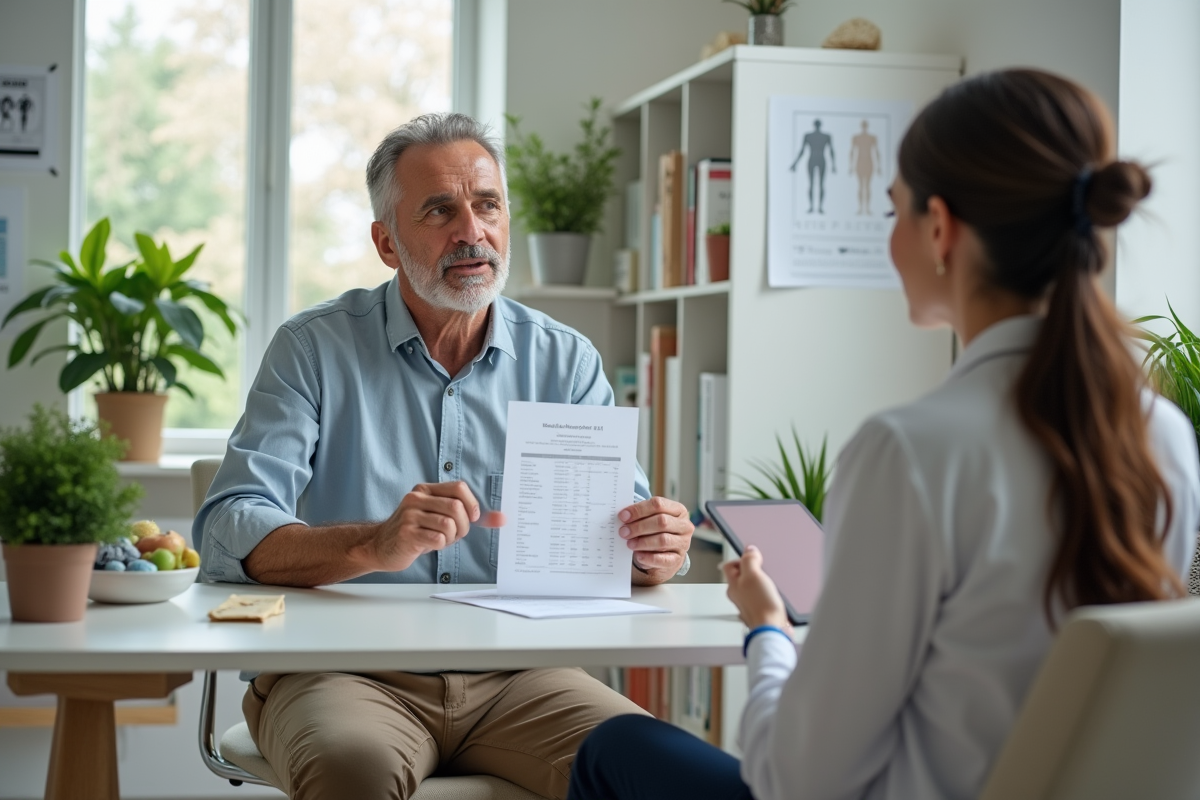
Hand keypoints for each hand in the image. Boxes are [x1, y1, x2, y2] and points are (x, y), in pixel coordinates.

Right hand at [371, 481, 505, 571]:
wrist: (380, 547)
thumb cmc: (415, 532)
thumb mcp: (439, 517)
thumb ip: (467, 515)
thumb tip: (501, 519)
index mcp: (425, 490)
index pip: (459, 488)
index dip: (472, 505)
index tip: (472, 518)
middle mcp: (416, 499)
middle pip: (457, 507)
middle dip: (463, 526)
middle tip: (455, 534)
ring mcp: (409, 516)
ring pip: (449, 524)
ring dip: (451, 538)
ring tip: (440, 539)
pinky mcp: (406, 534)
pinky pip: (438, 539)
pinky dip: (440, 545)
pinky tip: (429, 545)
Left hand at [618, 496, 692, 584]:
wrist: (664, 555)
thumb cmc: (655, 532)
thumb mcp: (651, 519)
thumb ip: (640, 516)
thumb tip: (623, 516)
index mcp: (678, 510)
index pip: (658, 504)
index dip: (639, 509)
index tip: (623, 516)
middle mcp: (684, 526)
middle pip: (662, 522)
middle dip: (639, 526)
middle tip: (623, 532)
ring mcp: (683, 543)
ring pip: (663, 540)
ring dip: (642, 542)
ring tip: (629, 544)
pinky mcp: (677, 560)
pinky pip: (663, 559)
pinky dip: (648, 557)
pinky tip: (638, 555)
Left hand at [722, 545, 791, 632]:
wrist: (771, 628)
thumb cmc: (761, 605)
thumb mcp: (754, 575)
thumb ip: (749, 560)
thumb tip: (749, 550)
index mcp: (733, 585)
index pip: (729, 565)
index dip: (740, 559)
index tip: (753, 558)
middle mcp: (739, 595)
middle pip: (742, 576)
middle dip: (753, 570)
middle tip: (763, 570)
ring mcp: (749, 604)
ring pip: (752, 587)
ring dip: (761, 582)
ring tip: (770, 582)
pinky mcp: (761, 611)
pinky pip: (762, 598)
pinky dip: (768, 594)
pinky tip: (775, 595)